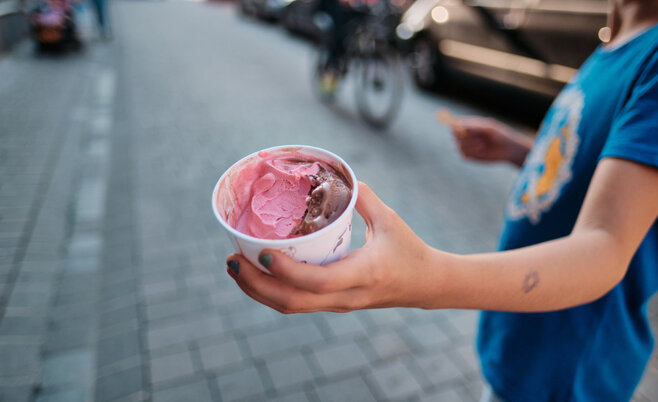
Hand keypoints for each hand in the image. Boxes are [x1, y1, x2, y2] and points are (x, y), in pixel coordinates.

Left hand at [225, 182, 432, 312]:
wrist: (425, 284)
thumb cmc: (408, 249)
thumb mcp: (390, 220)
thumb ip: (363, 198)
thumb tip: (336, 175)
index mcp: (364, 274)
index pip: (317, 282)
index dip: (286, 271)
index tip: (262, 252)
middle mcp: (347, 296)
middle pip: (293, 302)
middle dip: (257, 285)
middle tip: (232, 261)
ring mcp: (338, 305)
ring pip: (291, 308)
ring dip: (258, 291)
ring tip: (234, 267)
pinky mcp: (333, 305)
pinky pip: (296, 304)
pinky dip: (270, 292)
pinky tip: (255, 275)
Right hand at [444, 114, 532, 165]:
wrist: (509, 149)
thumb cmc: (500, 135)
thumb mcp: (488, 128)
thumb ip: (473, 126)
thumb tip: (458, 124)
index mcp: (470, 124)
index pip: (455, 123)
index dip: (455, 126)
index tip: (461, 130)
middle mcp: (466, 135)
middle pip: (454, 135)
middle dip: (465, 138)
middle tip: (477, 139)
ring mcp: (467, 145)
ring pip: (459, 146)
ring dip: (471, 146)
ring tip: (483, 145)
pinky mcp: (469, 155)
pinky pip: (464, 155)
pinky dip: (473, 153)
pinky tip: (482, 151)